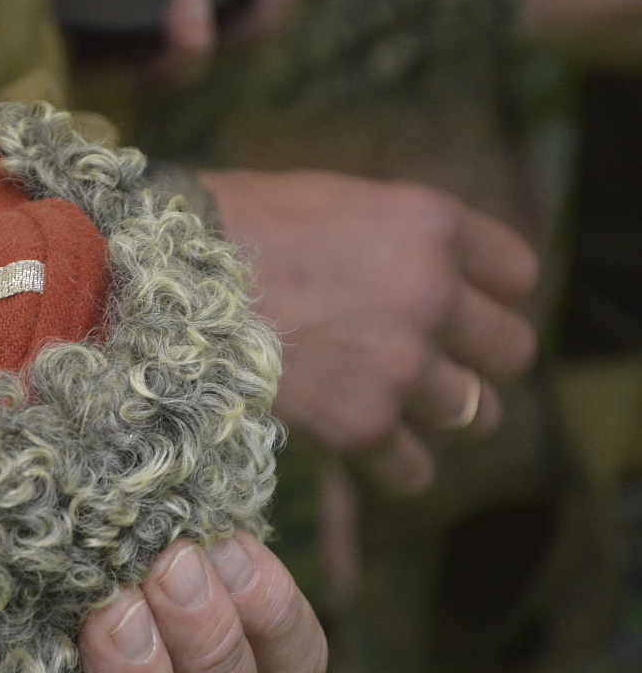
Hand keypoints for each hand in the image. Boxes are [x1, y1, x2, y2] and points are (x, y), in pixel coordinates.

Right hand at [201, 169, 540, 491]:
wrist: (154, 281)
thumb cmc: (225, 229)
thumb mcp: (328, 203)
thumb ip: (392, 240)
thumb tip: (421, 276)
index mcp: (430, 224)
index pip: (518, 273)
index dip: (488, 295)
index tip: (457, 308)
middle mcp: (432, 293)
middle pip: (511, 350)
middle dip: (474, 360)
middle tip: (427, 364)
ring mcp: (401, 364)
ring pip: (475, 414)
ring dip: (434, 414)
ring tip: (387, 404)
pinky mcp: (361, 424)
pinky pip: (414, 469)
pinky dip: (391, 464)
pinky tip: (358, 443)